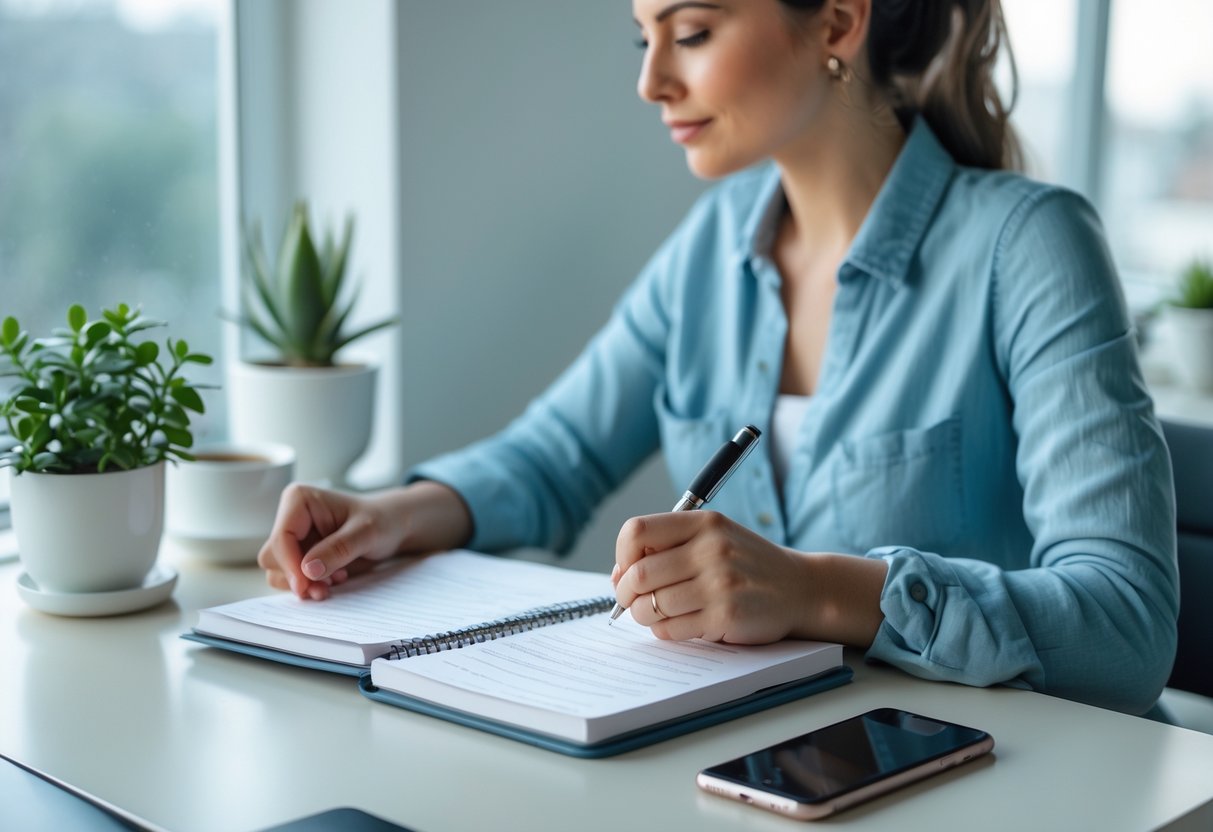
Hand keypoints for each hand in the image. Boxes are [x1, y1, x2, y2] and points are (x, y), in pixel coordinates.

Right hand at [257, 480, 472, 599]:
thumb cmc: (382, 520)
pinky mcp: (300, 555)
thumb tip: (308, 570)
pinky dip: (309, 585)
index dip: (290, 565)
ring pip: (277, 572)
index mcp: (299, 500)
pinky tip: (335, 579)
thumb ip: (338, 549)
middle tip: (325, 588)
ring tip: (336, 581)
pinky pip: (292, 578)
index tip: (307, 586)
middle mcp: (291, 518)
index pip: (281, 538)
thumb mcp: (366, 533)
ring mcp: (294, 538)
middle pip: (272, 558)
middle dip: (297, 577)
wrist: (394, 527)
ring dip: (303, 584)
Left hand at [611, 511, 888, 645]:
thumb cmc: (747, 564)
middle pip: (640, 573)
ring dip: (644, 616)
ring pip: (652, 606)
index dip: (622, 554)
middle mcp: (712, 549)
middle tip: (632, 601)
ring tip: (656, 614)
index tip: (627, 569)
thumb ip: (669, 548)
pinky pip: (671, 629)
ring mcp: (720, 583)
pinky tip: (678, 624)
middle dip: (627, 593)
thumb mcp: (714, 538)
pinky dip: (664, 631)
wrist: (801, 589)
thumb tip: (619, 575)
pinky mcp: (726, 616)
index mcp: (704, 523)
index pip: (637, 531)